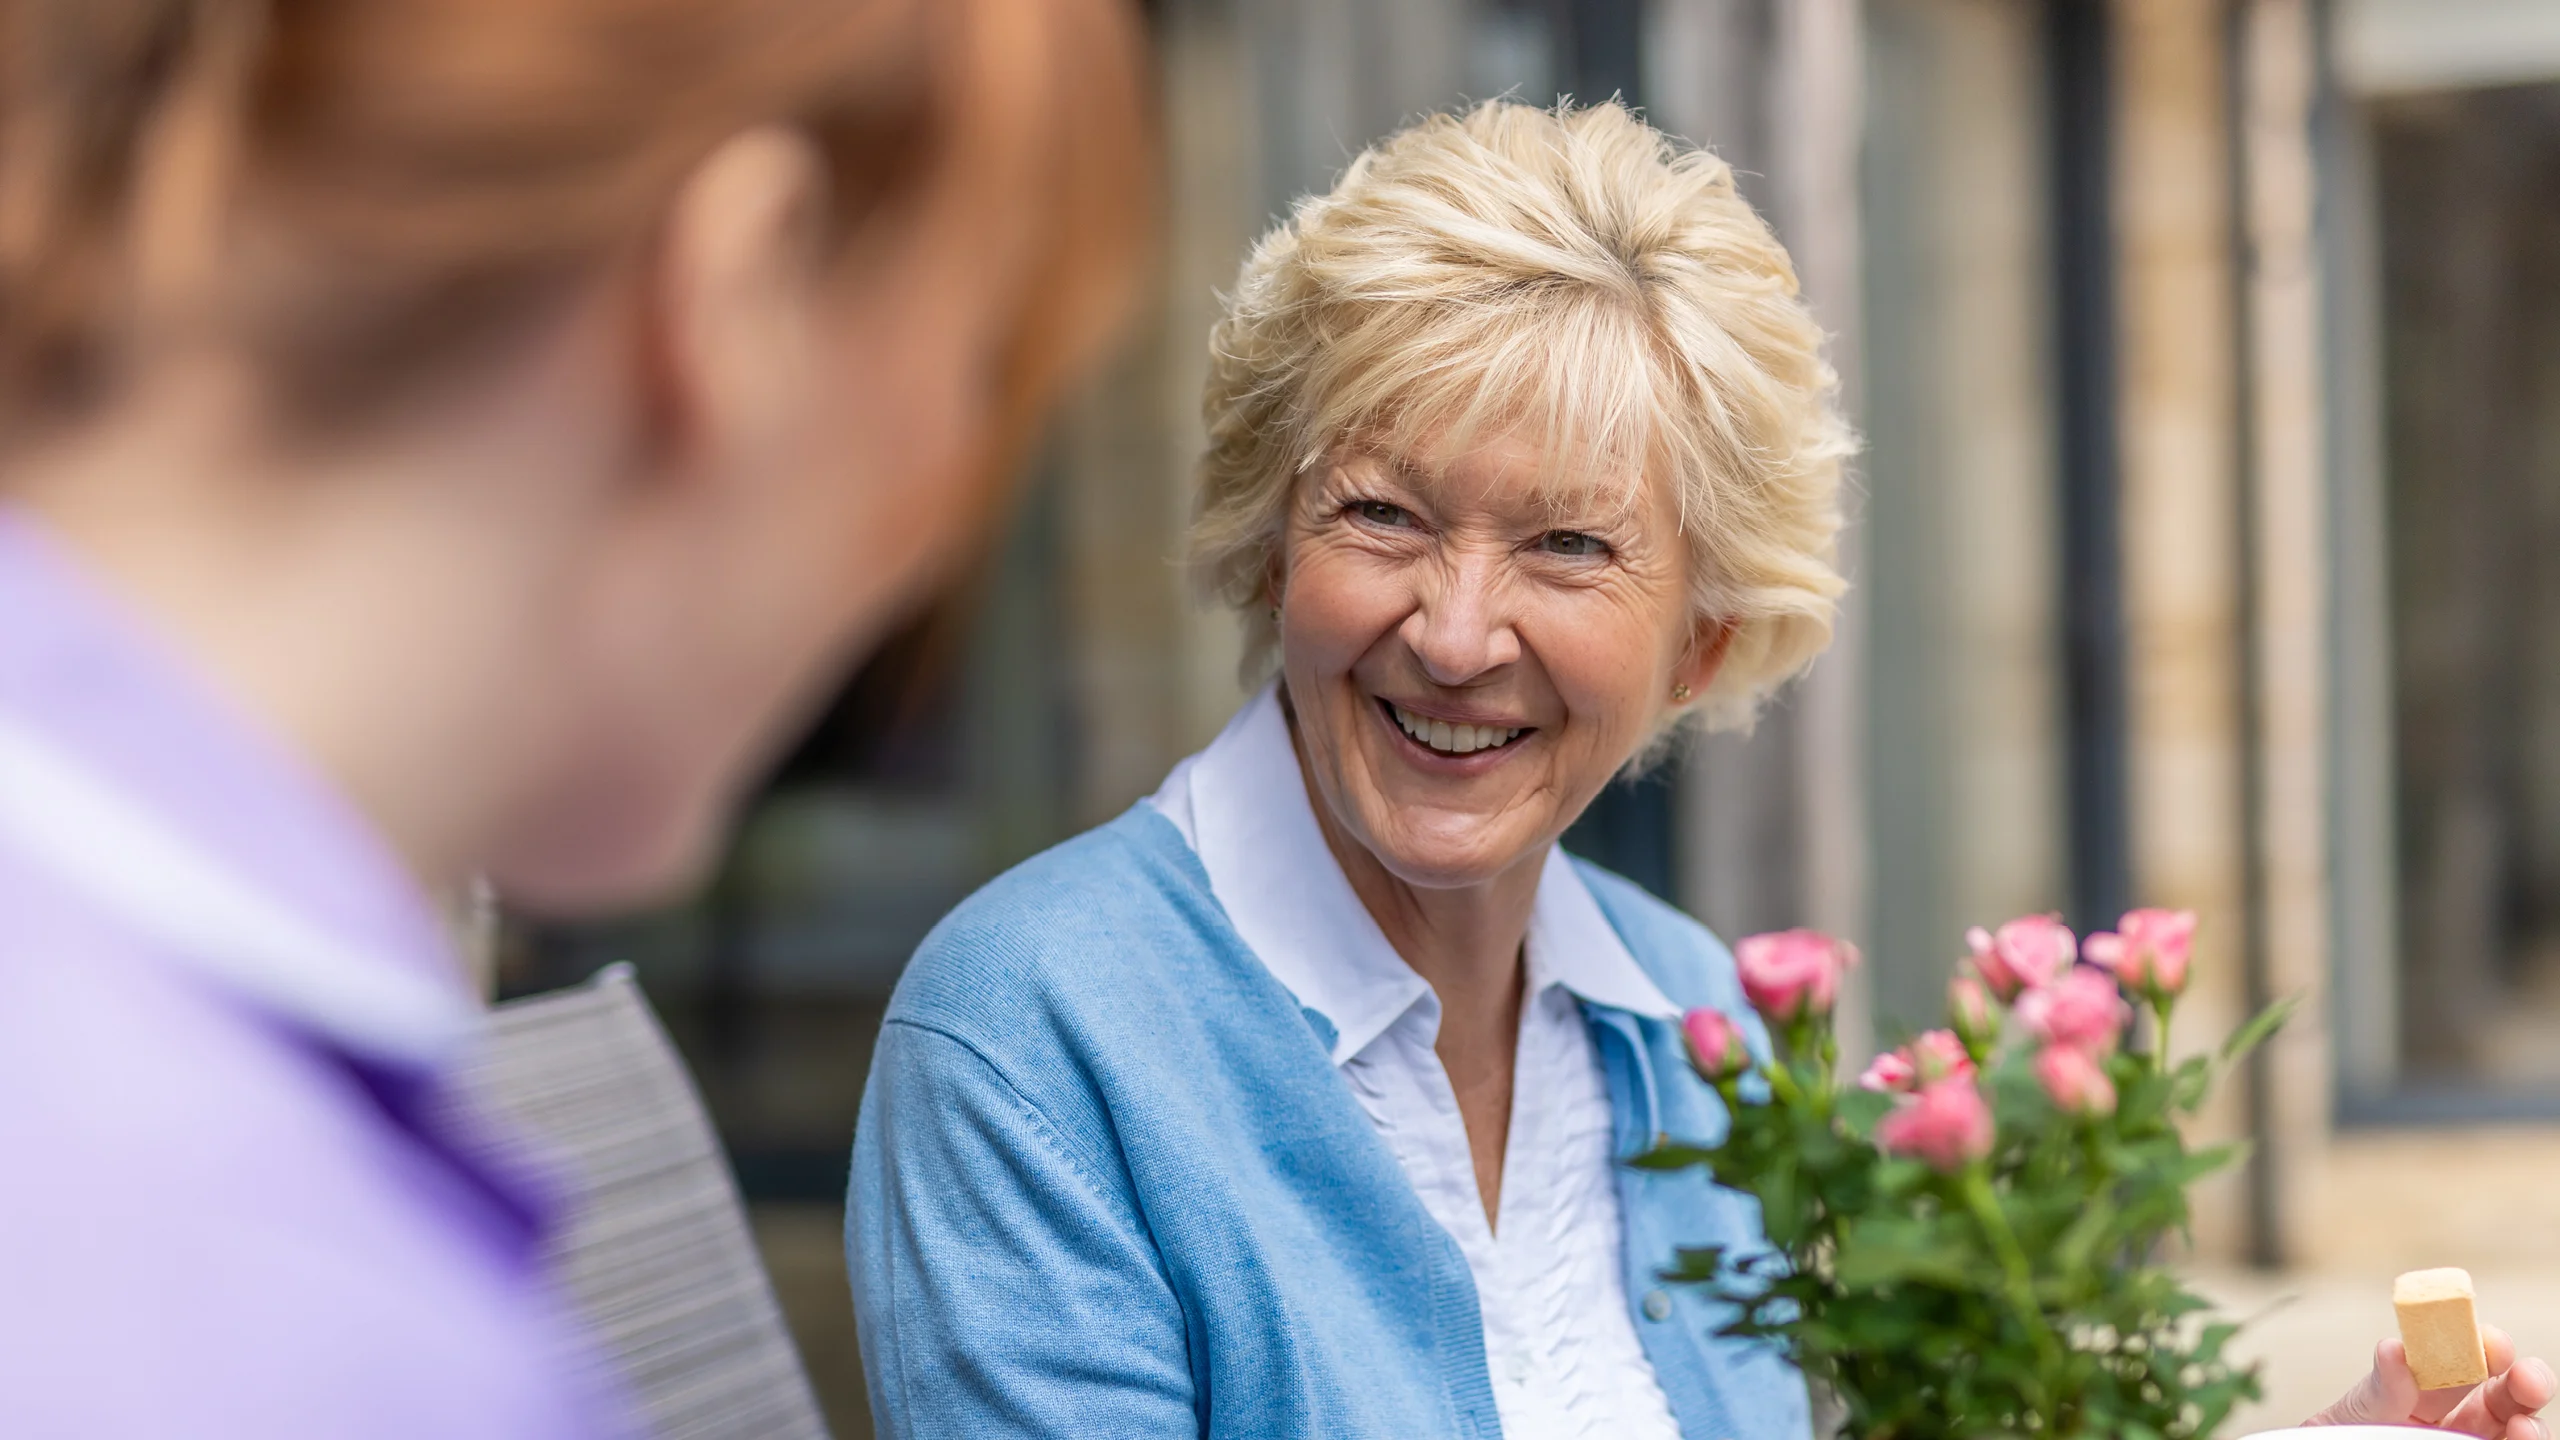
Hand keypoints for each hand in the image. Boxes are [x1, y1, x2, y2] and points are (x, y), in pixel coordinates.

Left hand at [2306, 1325, 2554, 1439]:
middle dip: (2528, 1380)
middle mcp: (2464, 1418)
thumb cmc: (2348, 1430)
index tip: (2494, 1341)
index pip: (2473, 1362)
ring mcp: (2473, 1438)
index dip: (2490, 1347)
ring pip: (2522, 1429)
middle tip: (2528, 1380)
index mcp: (2434, 1390)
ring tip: (2523, 1428)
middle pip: (2511, 1395)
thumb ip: (2381, 1385)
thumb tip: (2394, 1349)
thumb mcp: (2360, 1407)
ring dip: (2533, 1426)